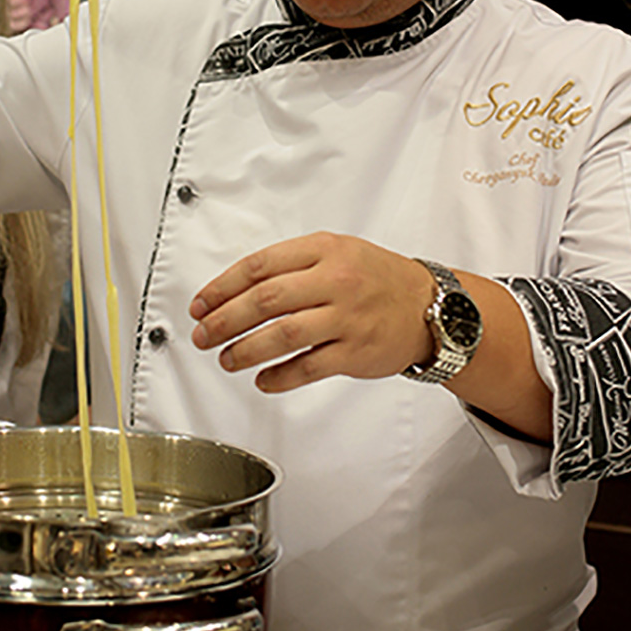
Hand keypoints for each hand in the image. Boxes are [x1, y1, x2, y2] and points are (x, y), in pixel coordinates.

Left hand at [189, 232, 434, 392]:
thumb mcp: (337, 251)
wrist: (429, 307)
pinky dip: (279, 377)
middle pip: (265, 300)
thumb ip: (291, 265)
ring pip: (283, 335)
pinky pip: (307, 368)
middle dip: (224, 320)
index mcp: (323, 250)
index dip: (222, 287)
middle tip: (203, 335)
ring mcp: (346, 318)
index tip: (201, 304)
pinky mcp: (355, 352)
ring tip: (226, 359)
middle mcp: (334, 281)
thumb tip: (235, 290)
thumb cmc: (376, 278)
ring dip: (245, 350)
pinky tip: (262, 380)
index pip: (259, 266)